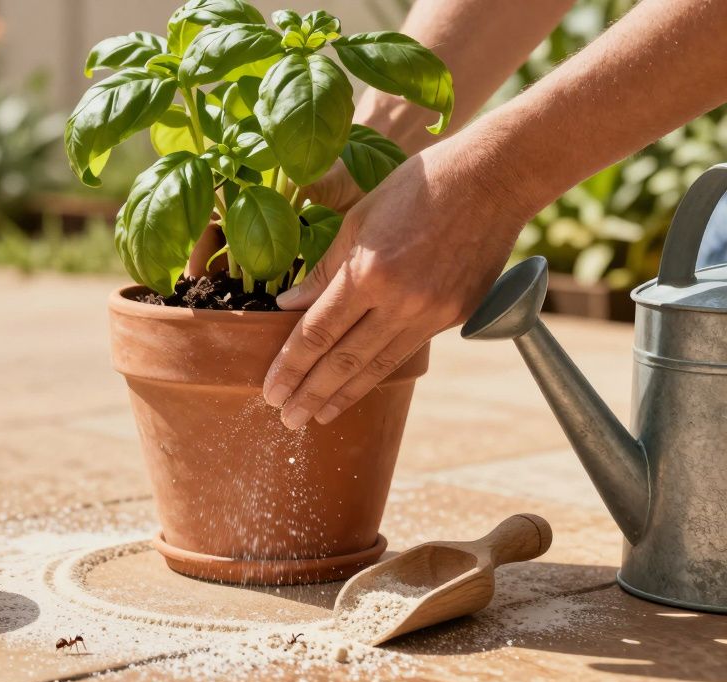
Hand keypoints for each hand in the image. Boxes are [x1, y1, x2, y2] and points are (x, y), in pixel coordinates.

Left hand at [261, 141, 531, 427]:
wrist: (493, 179)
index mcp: (369, 273)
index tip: (271, 390)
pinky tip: (359, 386)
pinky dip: (380, 373)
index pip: (317, 333)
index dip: (291, 366)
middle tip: (288, 419)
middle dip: (311, 394)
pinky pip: (408, 350)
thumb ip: (324, 269)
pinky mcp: (457, 316)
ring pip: (378, 365)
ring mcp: (433, 313)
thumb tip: (288, 307)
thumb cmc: (417, 188)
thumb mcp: (358, 219)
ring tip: (318, 417)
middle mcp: (401, 301)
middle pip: (344, 360)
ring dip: (344, 396)